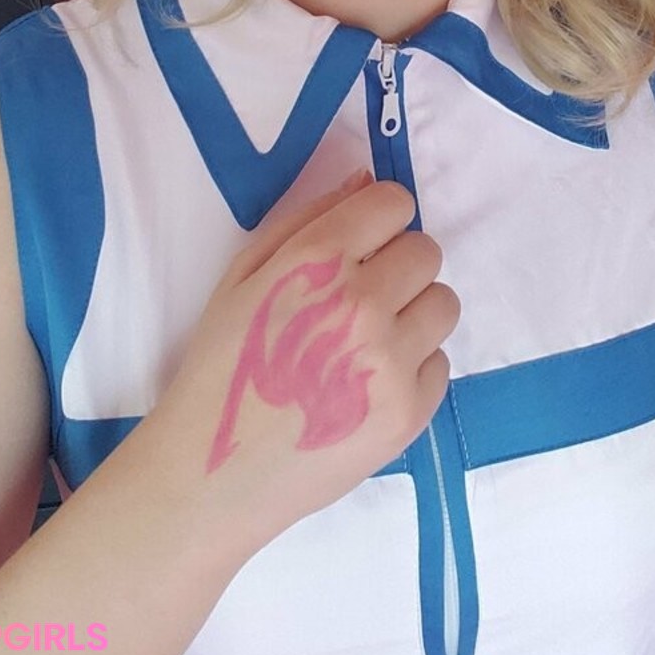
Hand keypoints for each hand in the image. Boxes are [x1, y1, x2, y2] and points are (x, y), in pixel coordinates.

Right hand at [147, 173, 457, 550]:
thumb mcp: (243, 275)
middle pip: (426, 251)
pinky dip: (412, 368)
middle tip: (361, 298)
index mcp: (316, 261)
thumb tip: (366, 180)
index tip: (364, 243)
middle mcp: (362, 304)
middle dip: (397, 265)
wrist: (210, 474)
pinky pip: (441, 362)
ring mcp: (391, 362)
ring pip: (444, 303)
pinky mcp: (409, 414)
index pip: (394, 204)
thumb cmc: (222, 365)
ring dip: (413, 313)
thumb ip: (308, 218)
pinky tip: (367, 385)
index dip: (380, 219)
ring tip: (368, 342)